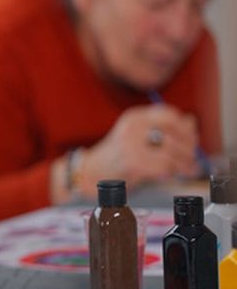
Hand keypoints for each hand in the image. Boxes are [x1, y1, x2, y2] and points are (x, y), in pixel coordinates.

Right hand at [81, 104, 199, 191]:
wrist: (94, 171)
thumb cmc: (120, 155)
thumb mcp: (140, 135)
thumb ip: (164, 128)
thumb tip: (191, 122)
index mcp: (135, 116)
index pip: (169, 114)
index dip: (185, 127)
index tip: (192, 138)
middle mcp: (132, 127)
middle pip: (173, 133)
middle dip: (189, 147)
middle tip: (194, 157)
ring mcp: (131, 144)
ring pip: (171, 152)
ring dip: (183, 162)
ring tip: (188, 169)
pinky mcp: (133, 162)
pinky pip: (163, 167)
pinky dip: (172, 172)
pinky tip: (173, 174)